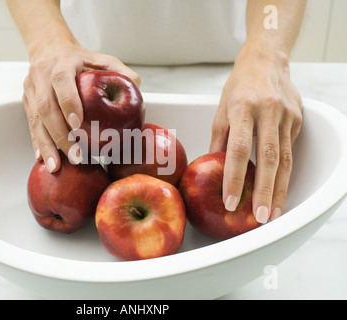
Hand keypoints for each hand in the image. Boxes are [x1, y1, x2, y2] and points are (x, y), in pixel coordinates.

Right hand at [23, 44, 139, 171]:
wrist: (49, 48)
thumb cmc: (80, 58)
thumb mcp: (103, 60)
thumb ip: (122, 73)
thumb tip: (137, 91)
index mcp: (62, 63)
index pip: (61, 80)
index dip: (68, 102)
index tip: (77, 124)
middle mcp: (42, 75)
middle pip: (46, 107)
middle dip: (60, 135)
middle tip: (75, 156)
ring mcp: (32, 90)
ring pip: (35, 119)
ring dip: (46, 145)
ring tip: (55, 166)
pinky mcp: (26, 102)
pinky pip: (31, 125)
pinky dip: (37, 143)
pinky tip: (43, 159)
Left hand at [210, 45, 302, 223]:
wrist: (267, 61)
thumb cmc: (239, 86)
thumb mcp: (221, 109)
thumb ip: (219, 139)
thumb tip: (212, 167)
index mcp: (243, 107)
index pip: (238, 149)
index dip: (234, 177)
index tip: (230, 201)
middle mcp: (268, 112)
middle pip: (268, 158)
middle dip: (264, 191)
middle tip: (260, 217)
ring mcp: (287, 116)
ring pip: (284, 159)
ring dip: (279, 189)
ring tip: (273, 212)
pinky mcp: (298, 120)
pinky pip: (290, 151)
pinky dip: (284, 174)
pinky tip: (279, 191)